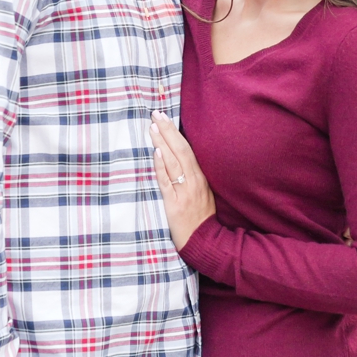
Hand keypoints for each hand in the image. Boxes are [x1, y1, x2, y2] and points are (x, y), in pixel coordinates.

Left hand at [149, 111, 215, 250]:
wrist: (204, 241)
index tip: (165, 117)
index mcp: (200, 178)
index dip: (175, 132)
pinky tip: (156, 152)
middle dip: (168, 131)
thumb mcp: (202, 193)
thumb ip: (192, 175)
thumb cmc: (201, 217)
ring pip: (173, 162)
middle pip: (181, 150)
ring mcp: (184, 192)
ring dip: (162, 143)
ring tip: (152, 127)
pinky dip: (161, 166)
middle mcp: (194, 181)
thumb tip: (175, 156)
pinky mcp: (174, 203)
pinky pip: (166, 181)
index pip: (188, 149)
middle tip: (156, 114)